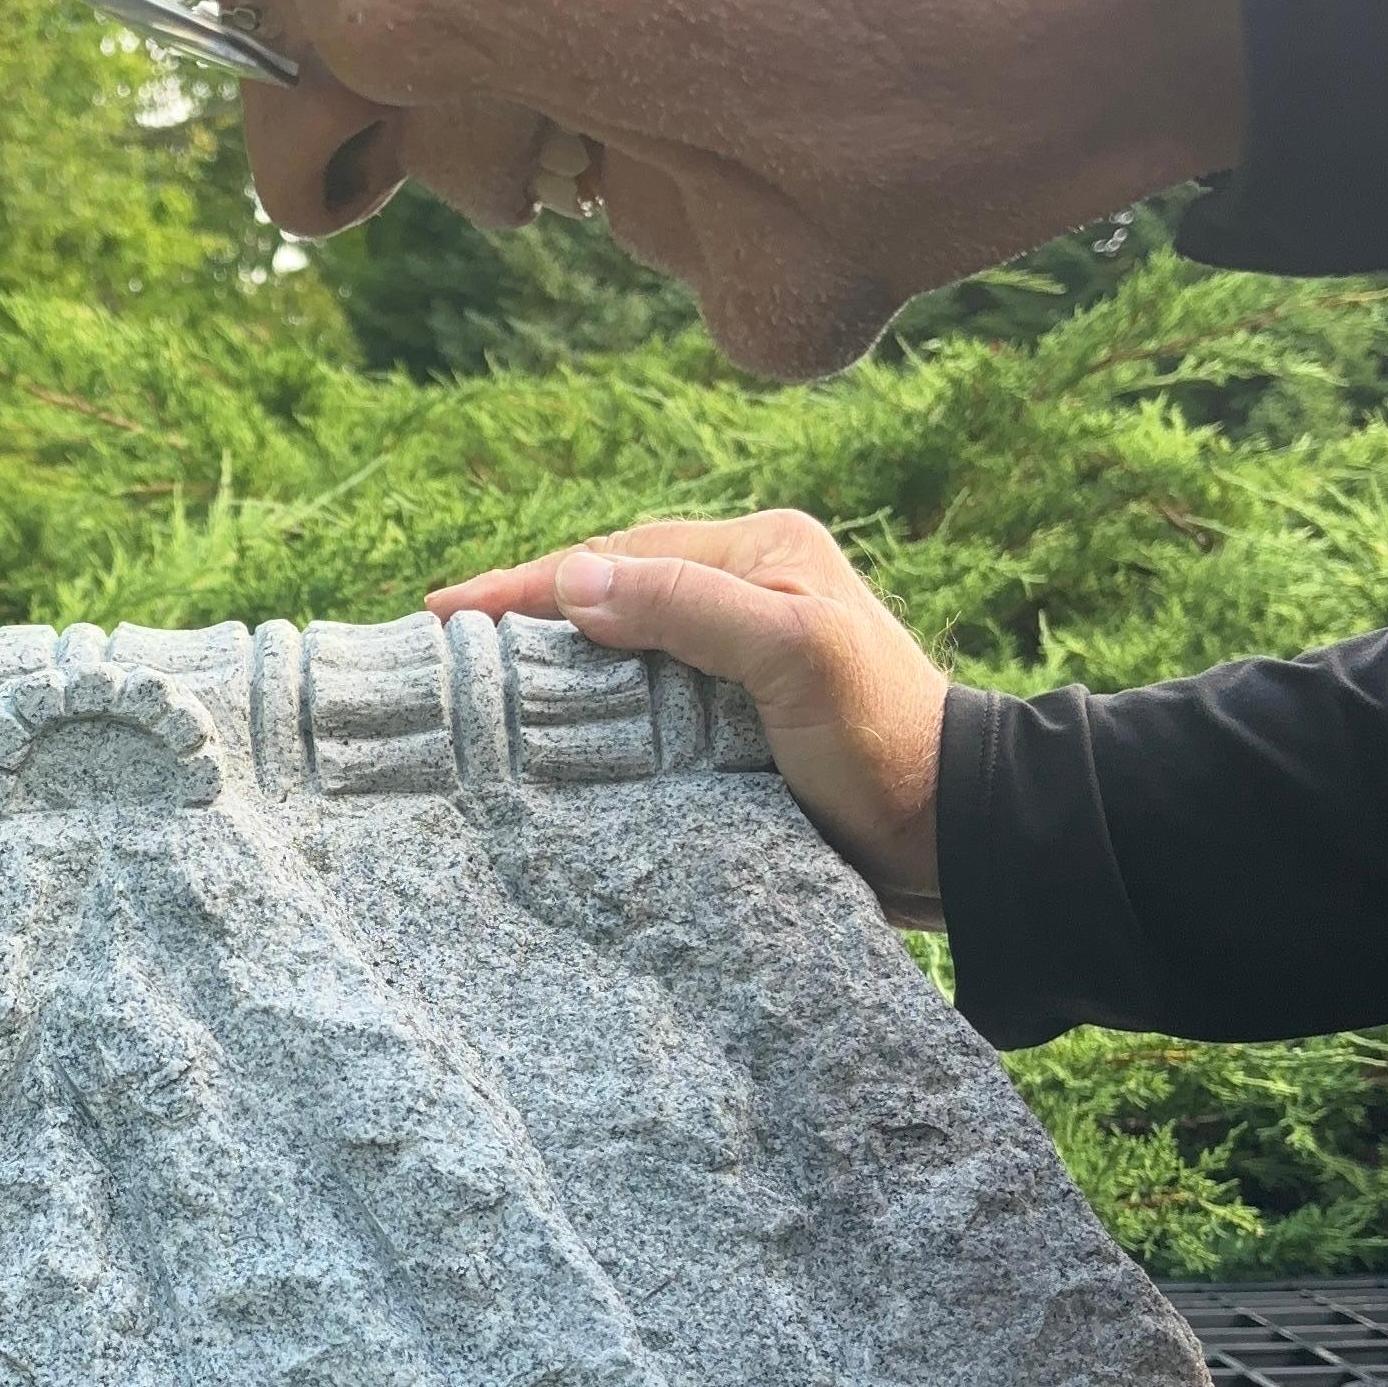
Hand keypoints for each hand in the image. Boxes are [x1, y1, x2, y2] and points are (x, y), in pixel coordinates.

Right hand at [428, 511, 949, 924]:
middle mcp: (747, 590)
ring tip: (473, 697)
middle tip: (439, 654)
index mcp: (762, 550)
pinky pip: (643, 702)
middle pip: (612, 593)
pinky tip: (547, 742)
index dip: (527, 583)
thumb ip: (689, 605)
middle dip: (528, 620)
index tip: (443, 611)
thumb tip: (573, 580)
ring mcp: (740, 657)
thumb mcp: (792, 653)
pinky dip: (591, 716)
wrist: (949, 836)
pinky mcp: (736, 719)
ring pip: (622, 650)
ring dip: (553, 671)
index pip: (619, 555)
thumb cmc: (880, 737)